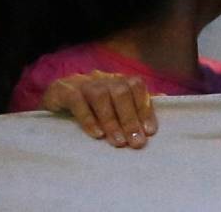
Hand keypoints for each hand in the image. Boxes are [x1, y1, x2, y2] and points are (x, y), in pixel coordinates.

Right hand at [41, 69, 156, 147]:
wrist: (54, 102)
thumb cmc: (91, 108)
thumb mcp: (114, 105)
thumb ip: (136, 102)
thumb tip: (166, 98)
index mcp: (115, 80)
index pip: (135, 85)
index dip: (144, 107)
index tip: (149, 132)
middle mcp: (99, 78)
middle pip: (119, 89)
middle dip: (130, 117)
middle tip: (136, 143)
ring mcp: (80, 82)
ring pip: (99, 94)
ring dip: (111, 120)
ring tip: (117, 143)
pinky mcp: (62, 89)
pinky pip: (76, 100)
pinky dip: (88, 117)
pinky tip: (96, 134)